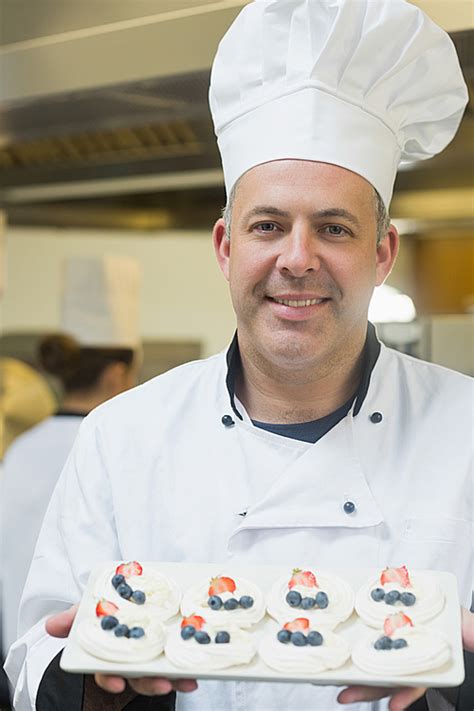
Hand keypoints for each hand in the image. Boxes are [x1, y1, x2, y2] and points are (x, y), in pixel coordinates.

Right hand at [46, 604, 197, 695]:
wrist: (145, 594)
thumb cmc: (116, 606)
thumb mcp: (96, 606)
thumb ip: (77, 615)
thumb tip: (51, 626)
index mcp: (113, 651)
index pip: (106, 671)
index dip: (110, 678)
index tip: (117, 682)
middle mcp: (133, 659)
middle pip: (138, 677)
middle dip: (150, 683)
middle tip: (162, 684)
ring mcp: (154, 657)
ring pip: (163, 674)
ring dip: (175, 679)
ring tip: (186, 680)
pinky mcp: (174, 652)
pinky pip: (183, 663)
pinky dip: (191, 668)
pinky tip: (198, 669)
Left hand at [337, 607, 473, 710]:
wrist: (437, 596)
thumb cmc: (450, 612)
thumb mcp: (463, 623)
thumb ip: (470, 633)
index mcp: (423, 657)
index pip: (415, 680)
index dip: (404, 693)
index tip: (393, 705)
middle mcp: (404, 654)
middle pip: (386, 676)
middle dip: (367, 689)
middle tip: (346, 696)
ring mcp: (387, 642)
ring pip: (369, 661)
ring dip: (351, 673)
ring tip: (332, 681)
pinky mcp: (373, 627)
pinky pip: (359, 637)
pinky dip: (348, 645)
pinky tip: (333, 653)